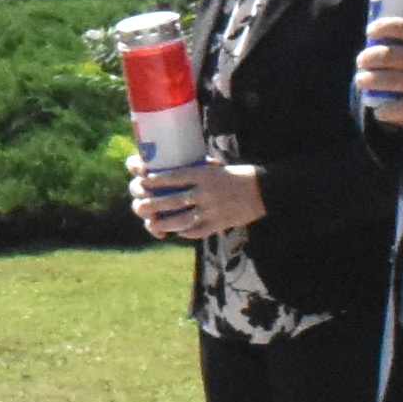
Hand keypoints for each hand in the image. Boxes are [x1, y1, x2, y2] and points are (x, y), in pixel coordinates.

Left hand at [125, 159, 265, 239]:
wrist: (262, 191)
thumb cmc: (234, 176)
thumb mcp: (215, 169)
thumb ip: (194, 172)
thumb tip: (167, 172)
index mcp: (205, 175)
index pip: (176, 177)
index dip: (157, 180)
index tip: (143, 180)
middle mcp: (207, 192)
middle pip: (174, 200)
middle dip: (153, 205)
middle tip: (140, 206)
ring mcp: (212, 210)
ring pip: (182, 220)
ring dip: (164, 223)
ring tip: (152, 223)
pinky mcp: (219, 224)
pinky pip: (197, 231)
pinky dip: (184, 233)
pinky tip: (175, 232)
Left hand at [352, 16, 402, 123]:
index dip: (384, 27)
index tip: (371, 30)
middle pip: (389, 55)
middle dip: (369, 57)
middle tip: (361, 60)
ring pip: (389, 80)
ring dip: (370, 80)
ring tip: (361, 80)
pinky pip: (400, 108)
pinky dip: (386, 111)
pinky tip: (380, 111)